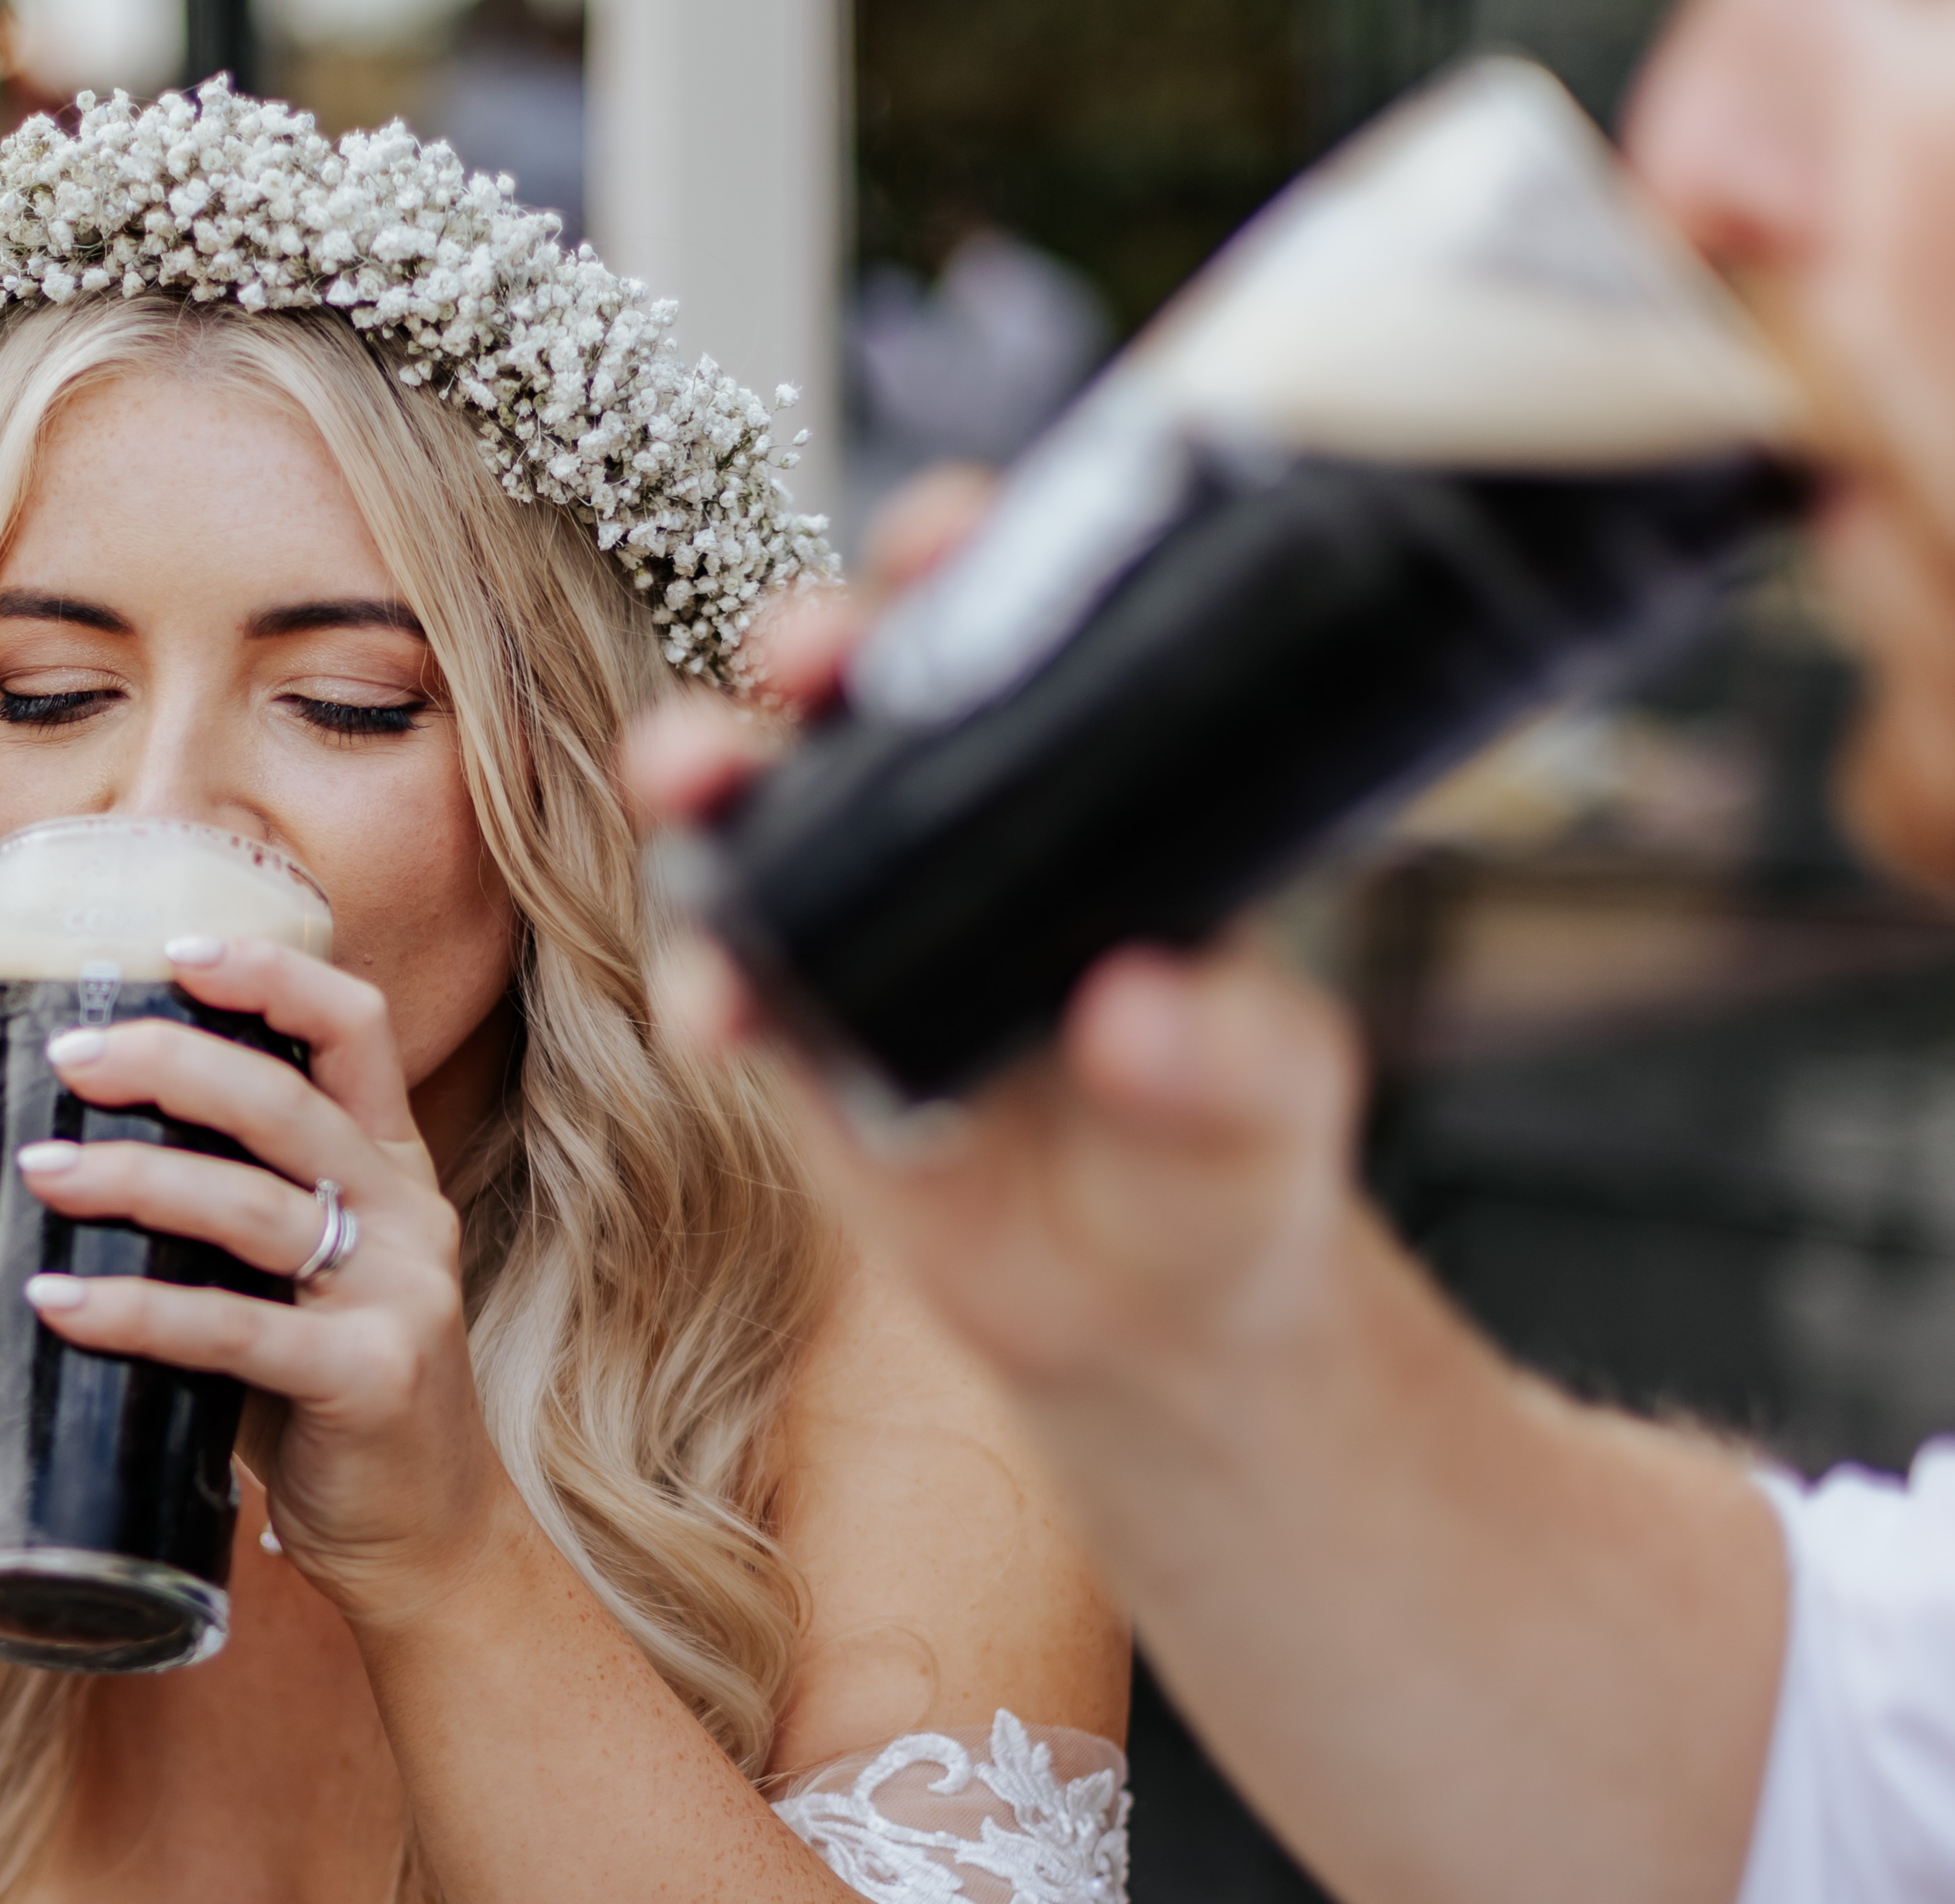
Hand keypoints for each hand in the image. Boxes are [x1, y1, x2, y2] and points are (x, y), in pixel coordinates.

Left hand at [19, 938, 523, 1631]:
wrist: (425, 1538)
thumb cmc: (331, 1398)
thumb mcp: (296, 1281)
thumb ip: (229, 1214)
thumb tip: (72, 1148)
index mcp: (391, 1169)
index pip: (354, 1026)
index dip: (270, 972)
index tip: (173, 949)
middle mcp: (405, 1215)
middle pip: (286, 1101)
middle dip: (170, 1062)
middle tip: (72, 1056)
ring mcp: (398, 1296)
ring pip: (252, 1206)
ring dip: (134, 1177)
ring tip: (41, 1170)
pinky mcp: (370, 1380)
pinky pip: (234, 1331)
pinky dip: (135, 1313)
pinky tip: (58, 1303)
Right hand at [622, 466, 1368, 1402]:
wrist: (1134, 1318)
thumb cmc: (1227, 1171)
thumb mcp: (1267, 1109)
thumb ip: (1222, 1058)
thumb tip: (1135, 1004)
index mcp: (1099, 792)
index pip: (1038, 630)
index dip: (985, 560)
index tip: (950, 535)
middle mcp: (973, 823)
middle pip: (876, 682)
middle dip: (824, 633)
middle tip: (812, 651)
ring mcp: (871, 913)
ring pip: (767, 800)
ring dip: (710, 767)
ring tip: (687, 776)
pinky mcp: (803, 1021)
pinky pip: (729, 968)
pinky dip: (705, 974)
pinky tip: (711, 1015)